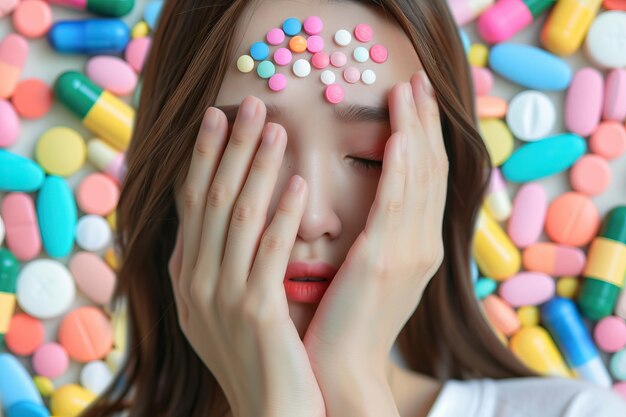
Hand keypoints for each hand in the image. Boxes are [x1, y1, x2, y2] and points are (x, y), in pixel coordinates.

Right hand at [169, 96, 325, 416]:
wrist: (271, 411)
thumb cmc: (254, 355)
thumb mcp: (220, 308)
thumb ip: (213, 264)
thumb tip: (217, 219)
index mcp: (186, 277)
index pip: (191, 204)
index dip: (202, 157)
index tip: (217, 118)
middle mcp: (194, 282)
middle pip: (211, 199)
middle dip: (228, 147)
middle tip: (247, 103)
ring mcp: (221, 298)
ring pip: (238, 217)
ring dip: (256, 167)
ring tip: (274, 127)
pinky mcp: (255, 313)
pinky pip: (270, 252)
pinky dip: (283, 214)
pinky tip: (298, 182)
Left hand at [303, 70, 448, 381]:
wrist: (342, 370)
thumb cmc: (344, 321)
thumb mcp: (368, 271)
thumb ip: (377, 234)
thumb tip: (370, 201)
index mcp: (419, 246)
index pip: (427, 177)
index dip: (425, 135)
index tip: (415, 99)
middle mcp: (423, 244)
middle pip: (430, 169)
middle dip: (425, 121)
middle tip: (418, 79)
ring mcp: (409, 253)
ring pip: (418, 178)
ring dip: (414, 131)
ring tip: (407, 89)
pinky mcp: (384, 262)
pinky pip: (396, 204)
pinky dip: (400, 168)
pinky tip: (398, 137)